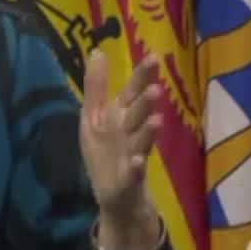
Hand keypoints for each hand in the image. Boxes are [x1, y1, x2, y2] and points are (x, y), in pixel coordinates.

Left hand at [79, 51, 162, 230]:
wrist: (118, 198)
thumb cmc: (107, 152)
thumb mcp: (94, 117)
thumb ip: (97, 86)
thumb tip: (97, 50)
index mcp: (121, 118)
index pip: (133, 92)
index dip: (142, 76)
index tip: (154, 56)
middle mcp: (130, 134)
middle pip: (139, 115)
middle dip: (146, 103)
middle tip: (156, 89)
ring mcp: (132, 157)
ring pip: (142, 142)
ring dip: (148, 131)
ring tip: (157, 119)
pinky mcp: (129, 181)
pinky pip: (133, 174)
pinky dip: (135, 168)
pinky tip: (137, 161)